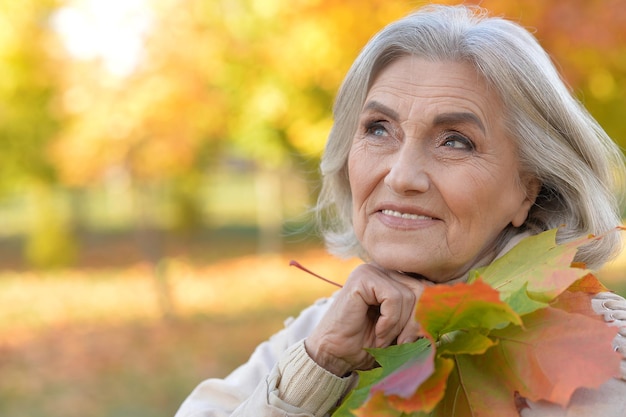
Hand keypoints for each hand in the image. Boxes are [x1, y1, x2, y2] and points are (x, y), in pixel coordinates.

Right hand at [305, 263, 426, 375]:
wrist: (334, 356)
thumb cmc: (368, 345)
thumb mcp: (403, 331)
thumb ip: (421, 319)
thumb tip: (447, 314)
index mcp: (394, 279)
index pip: (428, 288)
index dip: (429, 314)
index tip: (420, 339)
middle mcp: (384, 270)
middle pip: (423, 290)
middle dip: (417, 322)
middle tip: (403, 343)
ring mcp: (372, 270)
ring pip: (409, 296)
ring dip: (400, 326)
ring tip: (384, 339)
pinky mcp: (363, 278)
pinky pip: (394, 298)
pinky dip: (389, 322)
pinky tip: (377, 333)